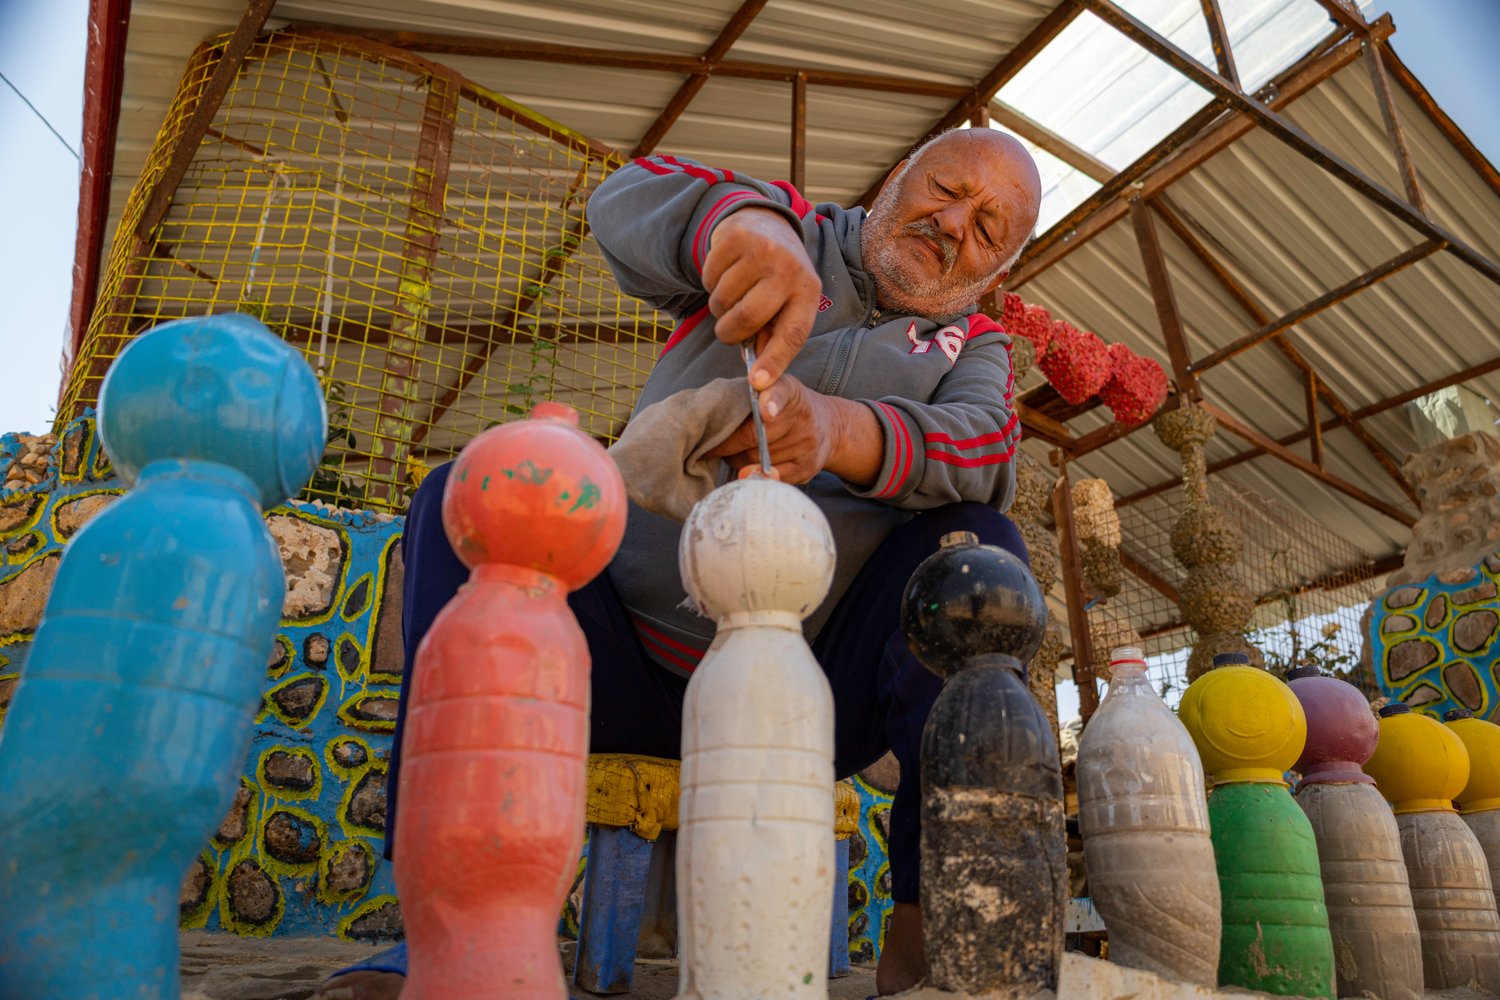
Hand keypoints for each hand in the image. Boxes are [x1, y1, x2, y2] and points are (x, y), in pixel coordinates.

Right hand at [702, 208, 820, 389]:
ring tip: (732, 294)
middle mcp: (790, 268)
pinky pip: (708, 277)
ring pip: (722, 300)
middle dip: (729, 332)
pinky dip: (709, 282)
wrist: (767, 224)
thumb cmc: (776, 277)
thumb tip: (758, 378)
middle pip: (748, 318)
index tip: (757, 383)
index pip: (792, 334)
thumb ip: (773, 338)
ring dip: (718, 306)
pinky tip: (725, 272)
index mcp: (808, 291)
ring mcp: (763, 250)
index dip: (774, 361)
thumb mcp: (786, 304)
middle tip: (726, 330)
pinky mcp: (736, 236)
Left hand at [705, 375, 836, 485]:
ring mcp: (807, 443)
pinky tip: (747, 471)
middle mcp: (803, 416)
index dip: (771, 403)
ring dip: (737, 460)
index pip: (780, 393)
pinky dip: (756, 475)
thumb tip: (723, 424)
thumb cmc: (784, 406)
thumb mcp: (772, 387)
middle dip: (727, 444)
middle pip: (755, 436)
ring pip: (758, 459)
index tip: (765, 414)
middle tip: (709, 445)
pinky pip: (774, 477)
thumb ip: (748, 396)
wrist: (827, 425)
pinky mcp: (808, 466)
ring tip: (732, 454)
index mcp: (789, 390)